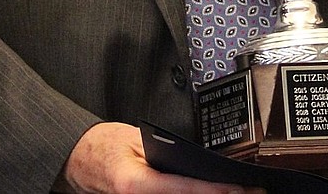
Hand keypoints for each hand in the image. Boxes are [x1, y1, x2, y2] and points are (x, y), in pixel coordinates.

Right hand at [54, 122, 266, 193]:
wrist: (78, 160)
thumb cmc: (104, 146)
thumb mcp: (134, 139)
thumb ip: (162, 152)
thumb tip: (196, 160)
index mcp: (134, 183)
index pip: (181, 188)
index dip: (211, 189)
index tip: (236, 189)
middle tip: (250, 193)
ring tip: (237, 193)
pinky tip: (210, 193)